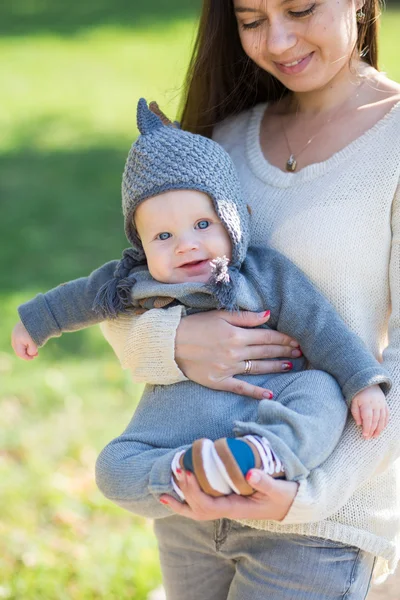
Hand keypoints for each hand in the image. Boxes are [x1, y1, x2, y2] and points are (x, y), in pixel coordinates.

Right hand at [11, 321, 37, 359]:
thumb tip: (31, 354)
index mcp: (17, 341)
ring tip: (36, 348)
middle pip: (18, 349)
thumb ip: (32, 350)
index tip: (34, 358)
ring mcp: (15, 332)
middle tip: (36, 354)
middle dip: (27, 353)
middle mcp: (14, 336)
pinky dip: (26, 341)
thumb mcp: (35, 343)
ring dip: (27, 347)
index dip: (27, 357)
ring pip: (20, 343)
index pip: (20, 353)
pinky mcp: (18, 328)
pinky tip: (33, 341)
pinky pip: (21, 338)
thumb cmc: (35, 331)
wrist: (35, 316)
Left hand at [160, 468, 297, 520]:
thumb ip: (264, 482)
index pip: (208, 505)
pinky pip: (203, 502)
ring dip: (180, 500)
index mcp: (236, 509)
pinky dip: (188, 498)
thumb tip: (249, 473)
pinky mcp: (226, 500)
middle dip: (183, 493)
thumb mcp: (279, 490)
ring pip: (197, 510)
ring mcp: (225, 507)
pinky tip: (179, 490)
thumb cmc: (284, 497)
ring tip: (163, 491)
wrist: (290, 506)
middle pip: (197, 510)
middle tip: (175, 471)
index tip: (186, 472)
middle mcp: (227, 511)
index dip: (194, 491)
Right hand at [175, 310, 300, 399]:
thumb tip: (268, 314)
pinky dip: (256, 392)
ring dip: (276, 367)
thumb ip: (245, 317)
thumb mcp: (219, 315)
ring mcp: (228, 369)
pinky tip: (270, 394)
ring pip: (258, 368)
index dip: (284, 338)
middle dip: (285, 351)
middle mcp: (235, 353)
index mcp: (236, 335)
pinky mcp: (219, 381)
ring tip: (291, 365)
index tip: (296, 339)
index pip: (267, 336)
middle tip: (300, 352)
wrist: (170, 344)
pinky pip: (241, 388)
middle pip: (265, 351)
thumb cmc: (194, 325)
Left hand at [350, 385, 388, 438]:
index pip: (368, 418)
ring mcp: (382, 404)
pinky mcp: (385, 404)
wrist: (368, 382)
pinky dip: (385, 423)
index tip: (365, 435)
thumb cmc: (358, 393)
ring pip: (382, 419)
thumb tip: (359, 424)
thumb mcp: (353, 401)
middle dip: (372, 430)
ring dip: (379, 429)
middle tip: (368, 438)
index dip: (367, 428)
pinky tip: (382, 428)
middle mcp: (376, 404)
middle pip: (375, 420)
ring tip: (375, 436)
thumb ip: (355, 413)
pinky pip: (387, 415)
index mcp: (366, 403)